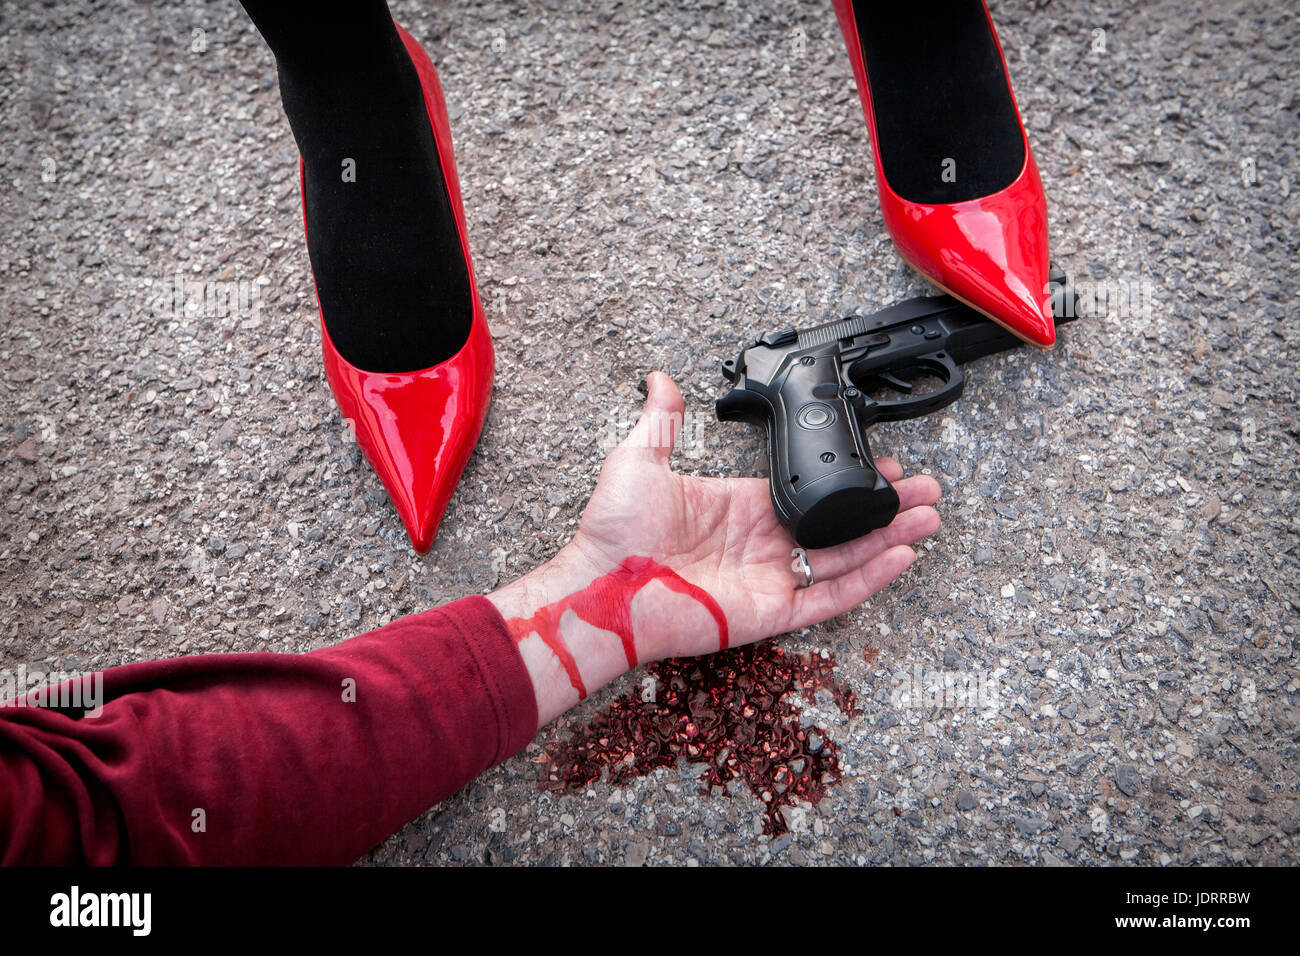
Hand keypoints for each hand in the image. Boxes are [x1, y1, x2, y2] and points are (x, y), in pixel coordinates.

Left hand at [489, 372, 941, 721]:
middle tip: (927, 492)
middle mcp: (762, 542)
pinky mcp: (771, 611)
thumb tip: (661, 379)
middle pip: (838, 523)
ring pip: (845, 558)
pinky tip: (900, 555)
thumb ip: (661, 421)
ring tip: (929, 518)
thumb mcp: (639, 460)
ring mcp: (769, 577)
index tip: (887, 462)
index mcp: (740, 506)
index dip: (847, 478)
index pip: (809, 490)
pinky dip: (867, 578)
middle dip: (884, 507)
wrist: (601, 588)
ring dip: (888, 537)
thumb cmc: (613, 532)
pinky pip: (830, 596)